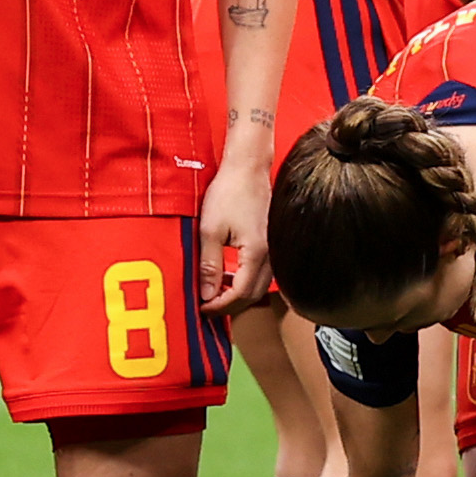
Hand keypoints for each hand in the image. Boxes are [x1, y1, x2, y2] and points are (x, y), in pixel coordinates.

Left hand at [197, 157, 272, 313]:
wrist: (248, 168)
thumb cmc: (229, 192)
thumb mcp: (210, 230)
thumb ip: (209, 265)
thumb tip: (207, 294)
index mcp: (257, 253)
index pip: (241, 294)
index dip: (220, 306)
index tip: (202, 308)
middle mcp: (270, 255)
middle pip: (253, 295)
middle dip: (229, 305)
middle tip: (207, 306)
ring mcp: (273, 249)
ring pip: (258, 286)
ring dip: (237, 293)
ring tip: (214, 291)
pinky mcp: (270, 244)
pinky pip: (260, 273)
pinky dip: (244, 280)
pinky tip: (227, 274)